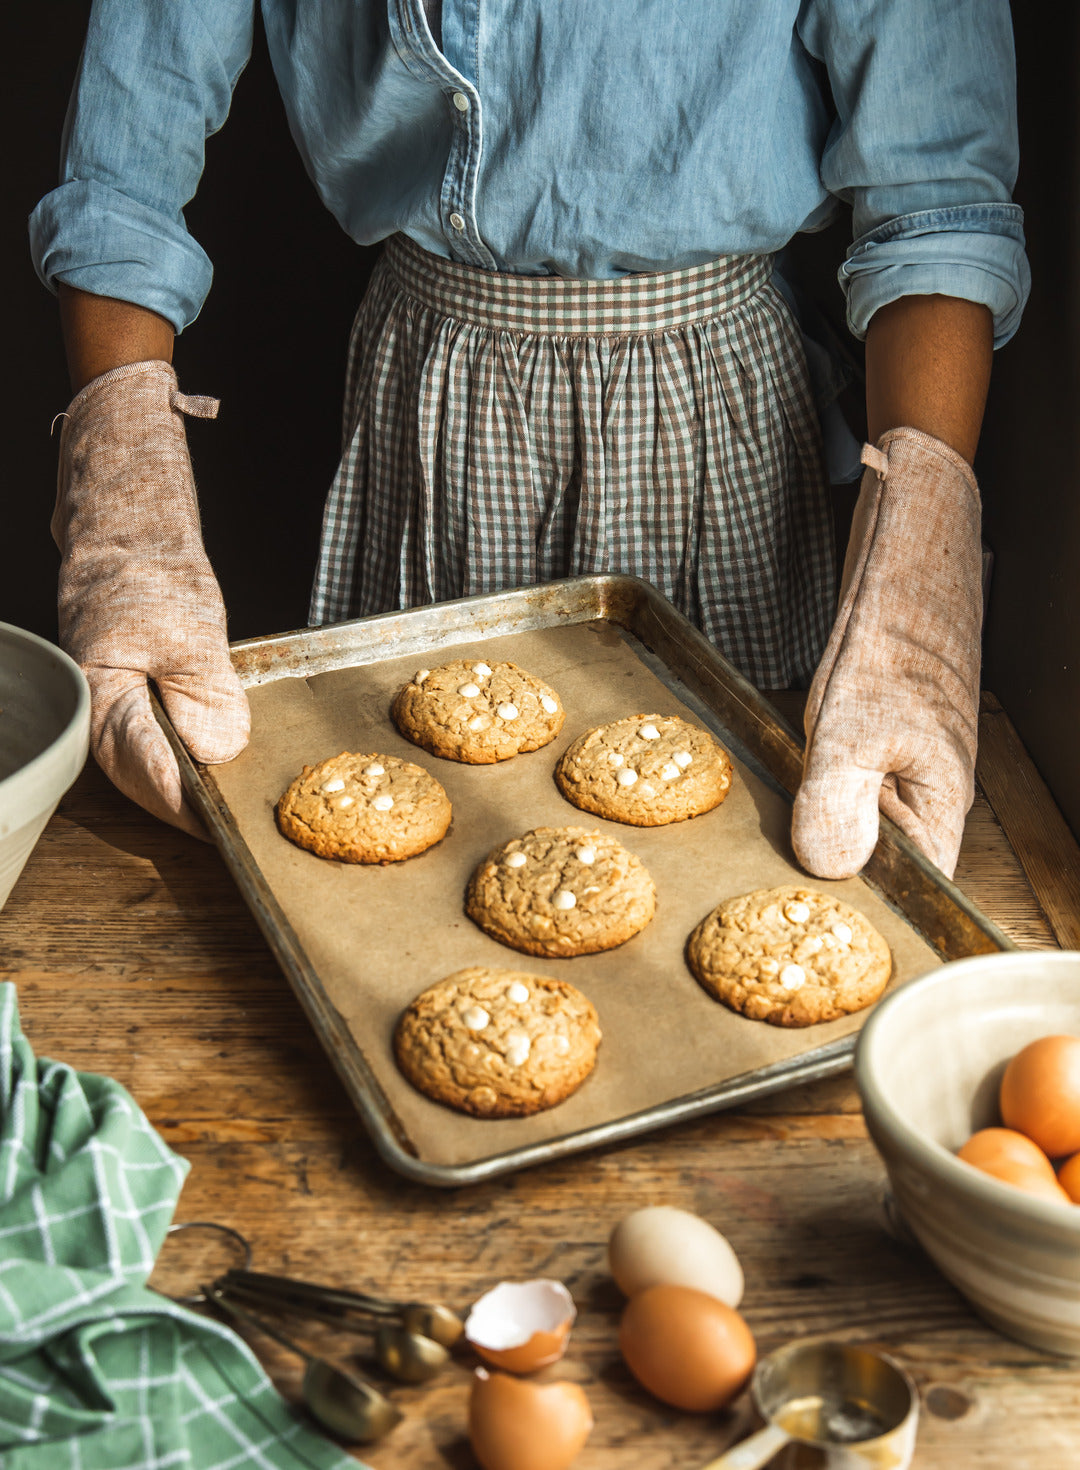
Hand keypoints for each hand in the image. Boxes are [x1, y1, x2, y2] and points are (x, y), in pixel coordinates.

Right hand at [53, 360, 249, 835]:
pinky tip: (215, 770)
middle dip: (190, 808)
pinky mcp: (127, 709)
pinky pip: (155, 749)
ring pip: (150, 771)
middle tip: (239, 827)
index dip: (189, 809)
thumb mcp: (191, 632)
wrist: (128, 536)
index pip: (148, 776)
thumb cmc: (150, 575)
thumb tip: (216, 754)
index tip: (226, 830)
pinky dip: (186, 762)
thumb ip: (205, 697)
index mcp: (102, 702)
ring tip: (232, 805)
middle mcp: (97, 719)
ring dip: (190, 788)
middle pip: (146, 785)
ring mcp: (109, 715)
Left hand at [790, 428, 981, 878]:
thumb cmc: (896, 634)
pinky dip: (810, 779)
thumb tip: (830, 870)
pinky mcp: (873, 739)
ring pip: (851, 818)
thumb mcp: (855, 724)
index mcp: (937, 803)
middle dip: (825, 860)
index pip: (913, 886)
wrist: (905, 557)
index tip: (810, 908)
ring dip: (813, 817)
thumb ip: (838, 800)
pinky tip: (789, 765)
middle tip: (775, 856)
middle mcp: (923, 794)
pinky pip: (839, 780)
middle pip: (876, 859)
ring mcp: (899, 766)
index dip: (863, 901)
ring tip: (782, 806)